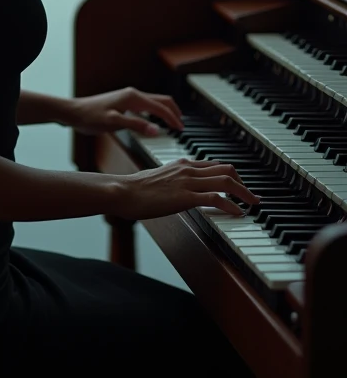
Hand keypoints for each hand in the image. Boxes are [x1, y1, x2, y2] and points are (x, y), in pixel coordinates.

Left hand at [68, 87, 184, 135]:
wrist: (73, 112)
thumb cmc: (90, 117)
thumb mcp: (113, 124)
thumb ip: (136, 126)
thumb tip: (157, 130)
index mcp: (133, 97)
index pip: (160, 107)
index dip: (172, 119)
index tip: (181, 130)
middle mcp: (132, 94)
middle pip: (161, 100)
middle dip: (173, 111)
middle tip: (181, 126)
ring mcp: (127, 97)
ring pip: (154, 101)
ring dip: (165, 111)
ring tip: (172, 123)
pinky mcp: (123, 102)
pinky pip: (145, 105)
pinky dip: (155, 112)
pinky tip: (153, 121)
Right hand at [108, 158, 261, 219]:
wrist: (124, 191)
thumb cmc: (136, 188)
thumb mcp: (159, 178)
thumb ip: (173, 180)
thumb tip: (180, 189)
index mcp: (182, 163)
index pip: (215, 165)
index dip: (231, 175)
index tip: (240, 186)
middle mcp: (188, 168)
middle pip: (226, 170)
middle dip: (243, 183)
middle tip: (252, 196)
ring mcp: (188, 181)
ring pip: (226, 182)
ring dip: (244, 193)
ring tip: (253, 204)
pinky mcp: (186, 196)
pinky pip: (216, 199)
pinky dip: (231, 206)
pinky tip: (238, 213)